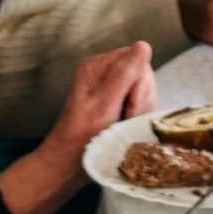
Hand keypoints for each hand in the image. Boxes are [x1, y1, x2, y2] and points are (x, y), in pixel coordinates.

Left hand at [39, 42, 155, 169]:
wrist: (68, 166)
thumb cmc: (80, 139)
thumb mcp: (104, 105)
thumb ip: (124, 74)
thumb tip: (143, 47)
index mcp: (97, 66)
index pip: (137, 58)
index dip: (140, 83)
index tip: (129, 104)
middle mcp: (104, 73)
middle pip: (143, 75)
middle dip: (140, 99)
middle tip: (124, 117)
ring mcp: (111, 89)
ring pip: (144, 92)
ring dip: (139, 111)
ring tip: (122, 125)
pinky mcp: (117, 104)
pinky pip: (140, 105)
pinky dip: (137, 118)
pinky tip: (125, 128)